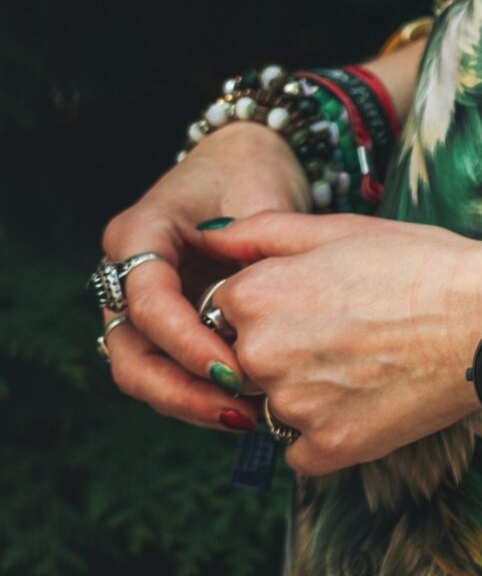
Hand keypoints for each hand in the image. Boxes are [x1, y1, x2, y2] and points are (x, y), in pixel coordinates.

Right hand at [98, 122, 310, 436]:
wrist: (245, 158)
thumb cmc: (253, 169)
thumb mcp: (259, 197)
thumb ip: (257, 249)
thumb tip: (264, 314)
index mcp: (139, 232)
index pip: (148, 303)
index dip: (186, 344)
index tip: (233, 371)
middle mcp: (124, 271)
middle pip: (131, 351)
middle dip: (181, 390)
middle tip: (239, 411)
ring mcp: (135, 301)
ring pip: (141, 370)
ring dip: (188, 401)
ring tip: (246, 417)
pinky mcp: (158, 323)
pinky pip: (166, 368)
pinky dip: (198, 391)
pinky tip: (244, 407)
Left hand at [182, 213, 481, 475]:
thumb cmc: (419, 263)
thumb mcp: (337, 228)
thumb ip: (260, 231)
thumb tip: (206, 237)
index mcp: (256, 296)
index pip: (226, 307)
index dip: (271, 298)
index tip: (315, 296)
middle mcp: (261, 355)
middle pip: (245, 358)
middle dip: (281, 346)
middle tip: (342, 329)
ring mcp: (292, 407)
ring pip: (273, 404)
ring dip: (303, 389)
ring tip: (363, 360)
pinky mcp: (326, 450)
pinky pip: (300, 449)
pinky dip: (324, 431)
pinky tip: (365, 399)